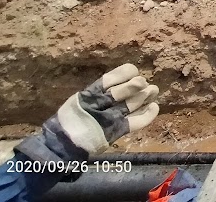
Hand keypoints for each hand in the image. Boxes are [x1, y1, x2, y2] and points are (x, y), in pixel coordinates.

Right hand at [12, 64, 158, 163]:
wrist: (61, 145)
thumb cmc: (70, 121)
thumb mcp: (79, 100)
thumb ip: (97, 91)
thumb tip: (118, 79)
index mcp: (89, 94)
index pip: (110, 78)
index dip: (125, 73)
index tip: (133, 71)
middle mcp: (99, 104)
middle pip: (123, 91)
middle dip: (137, 85)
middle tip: (145, 83)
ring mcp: (108, 119)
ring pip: (131, 105)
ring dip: (145, 97)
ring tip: (153, 91)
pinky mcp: (115, 132)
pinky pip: (135, 122)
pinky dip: (147, 115)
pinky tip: (154, 107)